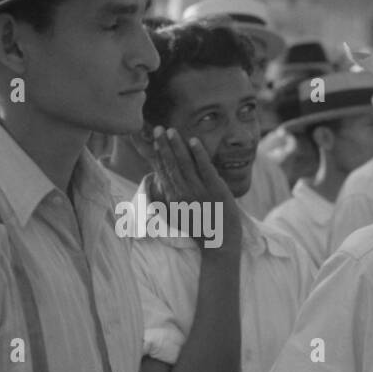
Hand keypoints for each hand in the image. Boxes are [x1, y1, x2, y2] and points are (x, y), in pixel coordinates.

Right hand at [150, 127, 242, 251]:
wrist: (219, 243)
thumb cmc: (199, 228)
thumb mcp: (176, 215)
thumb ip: (165, 199)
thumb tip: (155, 183)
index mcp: (172, 199)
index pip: (162, 171)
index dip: (157, 154)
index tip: (153, 139)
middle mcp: (182, 194)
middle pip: (170, 164)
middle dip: (164, 145)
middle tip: (158, 128)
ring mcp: (199, 192)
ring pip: (184, 164)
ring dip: (177, 145)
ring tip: (171, 130)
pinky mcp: (215, 190)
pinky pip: (205, 168)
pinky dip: (198, 153)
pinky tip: (193, 140)